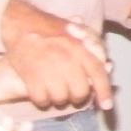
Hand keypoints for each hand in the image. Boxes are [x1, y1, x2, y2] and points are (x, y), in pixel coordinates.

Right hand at [0, 0, 114, 109]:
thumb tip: (108, 67)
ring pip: (61, 99)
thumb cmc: (52, 28)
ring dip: (58, 99)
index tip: (106, 106)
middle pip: (80, 93)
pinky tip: (41, 93)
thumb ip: (94, 49)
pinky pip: (41, 100)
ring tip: (55, 90)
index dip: (104, 92)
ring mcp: (48, 69)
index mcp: (81, 48)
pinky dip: (42, 101)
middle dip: (77, 97)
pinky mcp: (31, 77)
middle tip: (71, 93)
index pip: (98, 74)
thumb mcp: (78, 32)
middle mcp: (67, 60)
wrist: (22, 24)